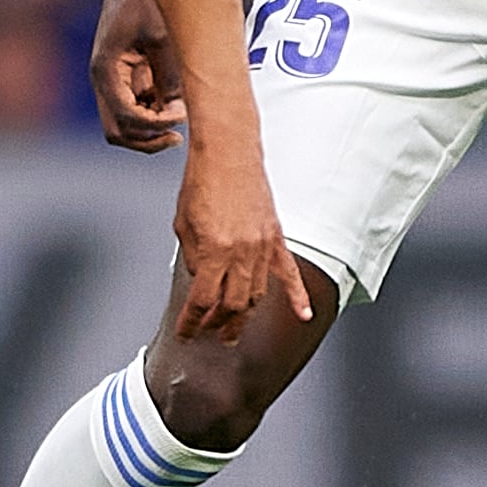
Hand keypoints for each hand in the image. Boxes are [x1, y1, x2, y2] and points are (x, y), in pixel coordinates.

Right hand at [89, 0, 187, 152]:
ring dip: (152, 128)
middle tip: (177, 135)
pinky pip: (138, 106)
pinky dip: (155, 113)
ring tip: (180, 117)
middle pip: (118, 132)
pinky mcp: (129, 73)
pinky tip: (177, 103)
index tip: (181, 116)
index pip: (124, 119)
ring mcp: (115, 79)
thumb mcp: (162, 37)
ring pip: (127, 123)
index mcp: (105, 71)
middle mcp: (105, 80)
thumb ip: (168, 78)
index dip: (153, 126)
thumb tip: (176, 112)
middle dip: (147, 139)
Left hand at [167, 140, 309, 339]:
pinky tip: (304, 315)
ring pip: (256, 296)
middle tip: (209, 334)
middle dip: (217, 324)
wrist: (228, 152)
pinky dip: (298, 297)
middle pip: (231, 306)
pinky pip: (289, 273)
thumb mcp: (183, 224)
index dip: (191, 322)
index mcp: (213, 250)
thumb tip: (200, 280)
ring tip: (234, 330)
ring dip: (244, 317)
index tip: (185, 333)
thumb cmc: (202, 181)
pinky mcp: (276, 238)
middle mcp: (240, 253)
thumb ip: (192, 257)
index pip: (201, 301)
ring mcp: (262, 247)